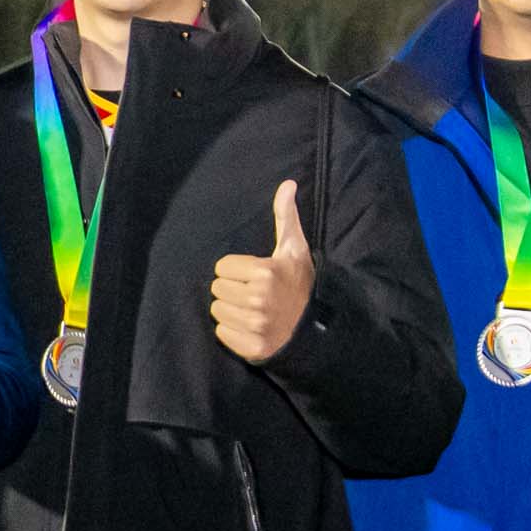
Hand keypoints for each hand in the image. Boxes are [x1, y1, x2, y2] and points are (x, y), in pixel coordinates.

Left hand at [210, 172, 313, 364]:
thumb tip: (287, 183)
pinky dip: (232, 331)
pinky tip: (250, 327)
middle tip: (253, 293)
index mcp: (265, 272)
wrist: (314, 328)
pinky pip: (221, 333)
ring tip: (253, 310)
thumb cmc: (300, 283)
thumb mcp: (294, 249)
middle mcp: (259, 299)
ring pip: (216, 310)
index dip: (236, 270)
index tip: (255, 276)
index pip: (221, 267)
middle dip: (232, 289)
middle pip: (216, 289)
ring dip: (230, 310)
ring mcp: (255, 325)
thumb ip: (285, 216)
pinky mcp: (250, 347)